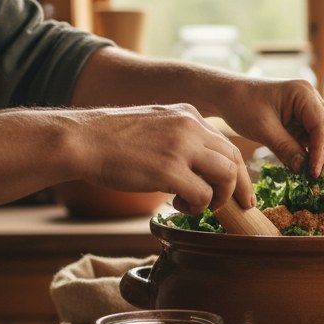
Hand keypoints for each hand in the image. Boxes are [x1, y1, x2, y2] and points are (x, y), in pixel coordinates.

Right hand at [73, 104, 253, 214]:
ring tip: (197, 205)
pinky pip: (203, 195)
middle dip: (239, 188)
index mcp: (188, 115)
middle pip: (234, 160)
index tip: (242, 193)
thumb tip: (200, 167)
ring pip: (226, 176)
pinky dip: (197, 207)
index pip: (228, 144)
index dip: (239, 172)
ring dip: (218, 198)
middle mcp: (190, 126)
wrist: (81, 140)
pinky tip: (179, 206)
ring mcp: (181, 147)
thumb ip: (180, 140)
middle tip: (236, 208)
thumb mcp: (155, 126)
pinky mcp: (169, 170)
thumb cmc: (112, 140)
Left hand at [212, 77, 323, 177]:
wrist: (228, 96)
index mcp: (303, 93)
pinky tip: (308, 171)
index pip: (322, 125)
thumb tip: (304, 170)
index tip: (314, 173)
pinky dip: (316, 155)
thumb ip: (285, 148)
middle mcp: (312, 99)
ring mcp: (310, 111)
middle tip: (320, 179)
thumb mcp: (262, 128)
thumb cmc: (242, 105)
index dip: (322, 151)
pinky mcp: (305, 122)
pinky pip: (317, 140)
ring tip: (316, 178)